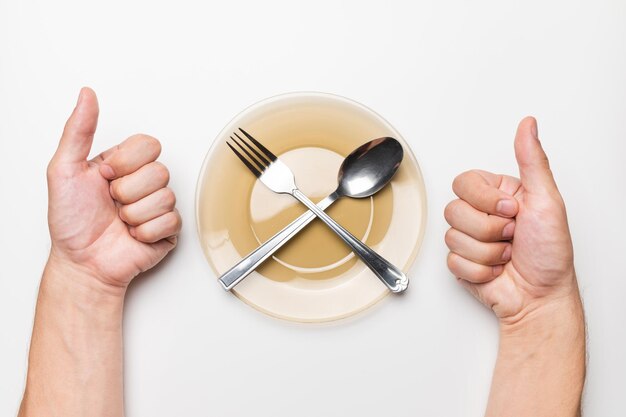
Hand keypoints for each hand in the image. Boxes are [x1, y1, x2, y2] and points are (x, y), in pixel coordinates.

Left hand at [46, 87, 181, 289]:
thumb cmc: (71, 221)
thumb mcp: (64, 169)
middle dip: (127, 192)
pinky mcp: (168, 230)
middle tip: (112, 203)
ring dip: (134, 215)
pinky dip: (145, 232)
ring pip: (165, 198)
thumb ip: (78, 130)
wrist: (82, 263)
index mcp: (124, 164)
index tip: (104, 176)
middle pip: (159, 171)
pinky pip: (170, 221)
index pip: (148, 145)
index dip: (126, 163)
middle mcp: (143, 182)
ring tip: (120, 222)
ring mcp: (157, 206)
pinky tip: (132, 235)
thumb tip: (87, 95)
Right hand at [444, 117, 578, 322]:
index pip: (463, 183)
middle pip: (454, 211)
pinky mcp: (461, 262)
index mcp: (498, 194)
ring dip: (487, 252)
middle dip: (487, 230)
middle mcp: (481, 214)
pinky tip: (496, 269)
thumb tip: (528, 125)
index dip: (485, 201)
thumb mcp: (547, 200)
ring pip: (452, 237)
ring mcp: (469, 238)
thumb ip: (532, 160)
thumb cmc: (550, 254)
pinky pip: (453, 261)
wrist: (541, 298)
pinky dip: (480, 270)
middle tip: (512, 236)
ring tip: (507, 255)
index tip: (512, 211)